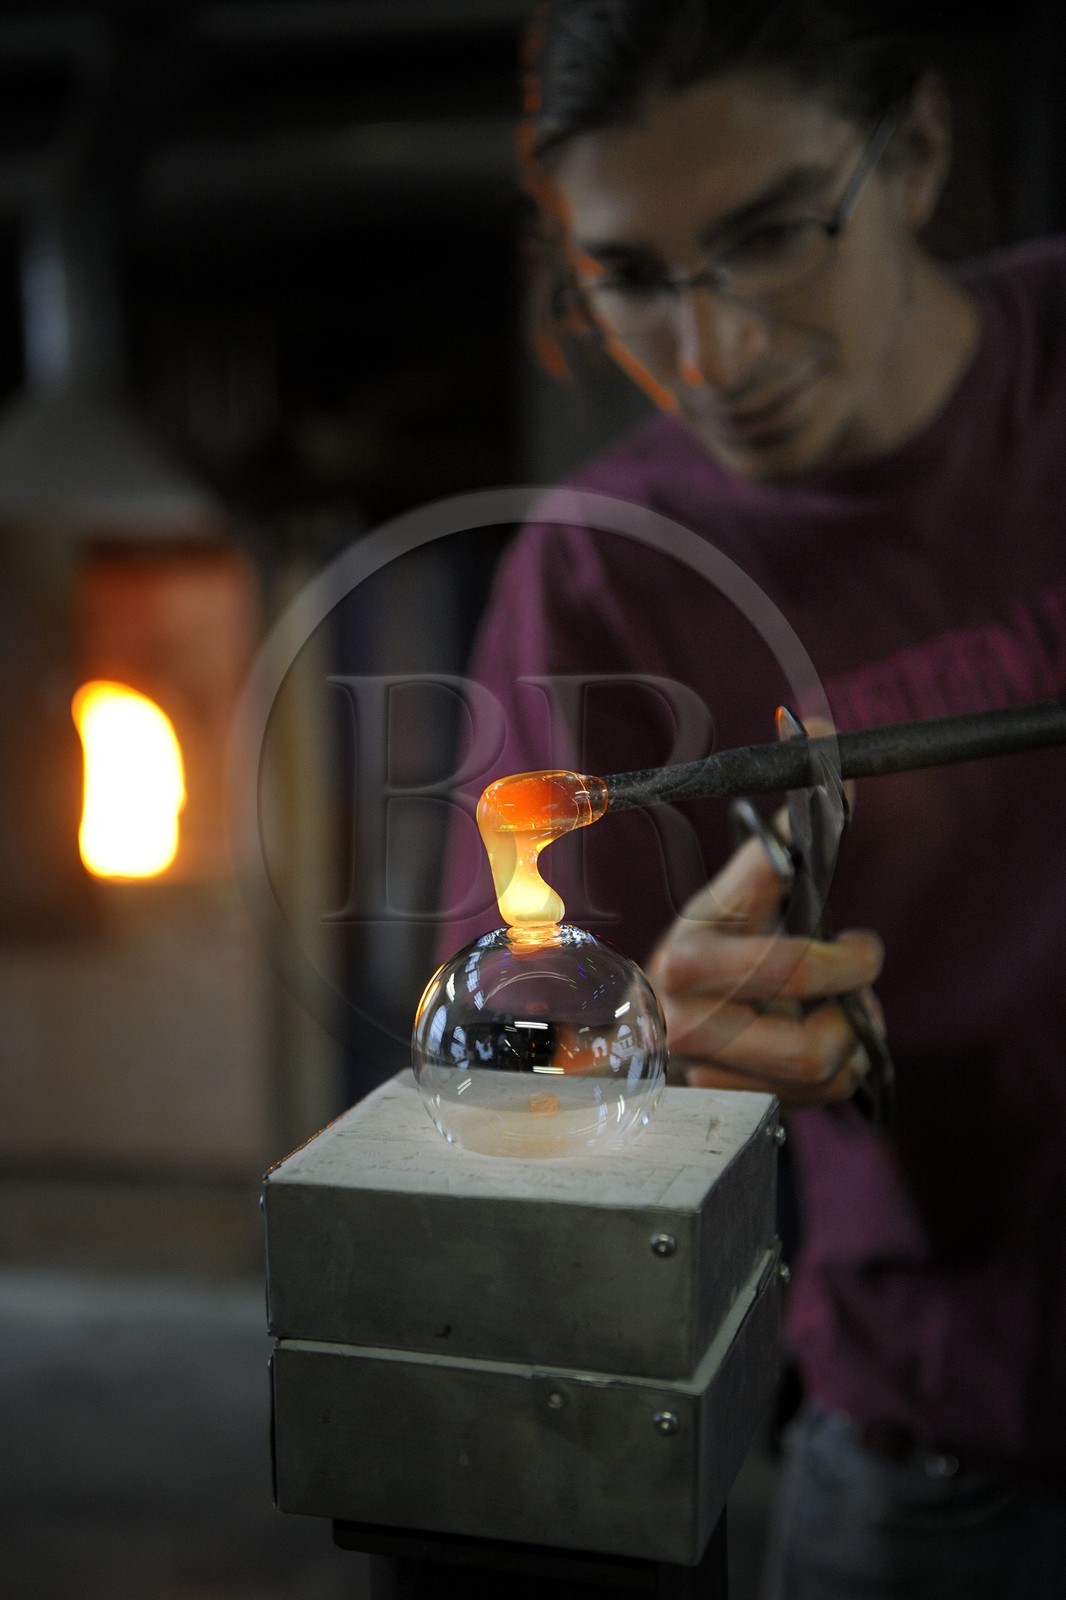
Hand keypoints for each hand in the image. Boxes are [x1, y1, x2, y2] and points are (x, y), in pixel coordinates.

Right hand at [647, 817, 884, 1107]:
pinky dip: (835, 1070)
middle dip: (853, 1006)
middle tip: (856, 974)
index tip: (862, 943)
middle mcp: (686, 1022)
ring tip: (836, 1006)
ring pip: (822, 1072)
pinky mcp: (726, 1105)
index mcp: (690, 959)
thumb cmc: (716, 942)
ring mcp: (703, 1072)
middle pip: (816, 1042)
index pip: (795, 968)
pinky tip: (814, 1036)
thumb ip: (782, 831)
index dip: (851, 960)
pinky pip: (816, 1098)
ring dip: (848, 1037)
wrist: (659, 1011)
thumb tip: (817, 732)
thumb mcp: (737, 891)